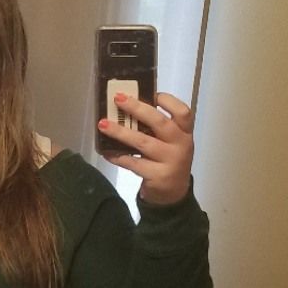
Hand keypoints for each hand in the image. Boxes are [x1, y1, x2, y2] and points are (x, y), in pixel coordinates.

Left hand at [98, 91, 194, 206]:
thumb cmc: (167, 160)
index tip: (151, 93)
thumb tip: (127, 105)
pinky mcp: (158, 176)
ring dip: (121, 132)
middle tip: (118, 99)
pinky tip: (106, 151)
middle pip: (160, 123)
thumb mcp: (170, 142)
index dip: (168, 101)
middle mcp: (181, 145)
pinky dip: (118, 156)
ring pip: (143, 142)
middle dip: (137, 109)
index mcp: (185, 133)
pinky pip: (133, 163)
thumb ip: (156, 127)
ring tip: (103, 124)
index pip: (183, 112)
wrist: (173, 194)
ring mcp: (170, 162)